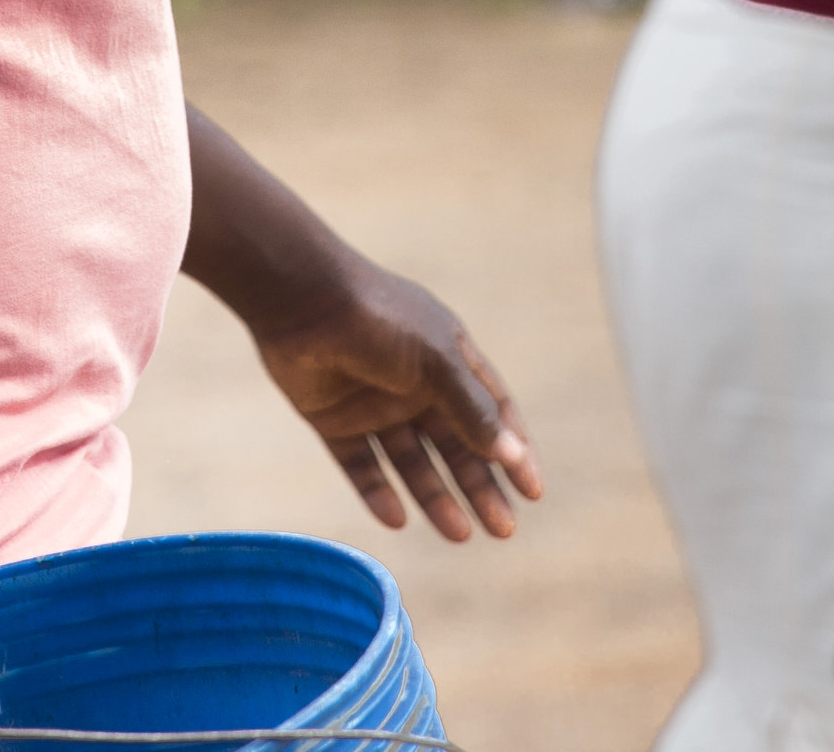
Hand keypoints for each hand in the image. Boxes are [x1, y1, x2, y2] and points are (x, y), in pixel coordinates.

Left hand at [247, 258, 543, 542]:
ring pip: (412, 462)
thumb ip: (472, 409)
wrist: (300, 299)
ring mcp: (373, 404)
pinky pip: (362, 465)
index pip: (491, 412)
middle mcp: (414, 385)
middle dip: (481, 487)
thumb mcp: (436, 363)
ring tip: (461, 534)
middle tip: (504, 531)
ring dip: (437, 497)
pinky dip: (378, 492)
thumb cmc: (379, 320)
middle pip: (455, 446)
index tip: (533, 492)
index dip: (514, 450)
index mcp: (447, 359)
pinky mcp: (333, 420)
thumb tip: (514, 455)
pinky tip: (397, 519)